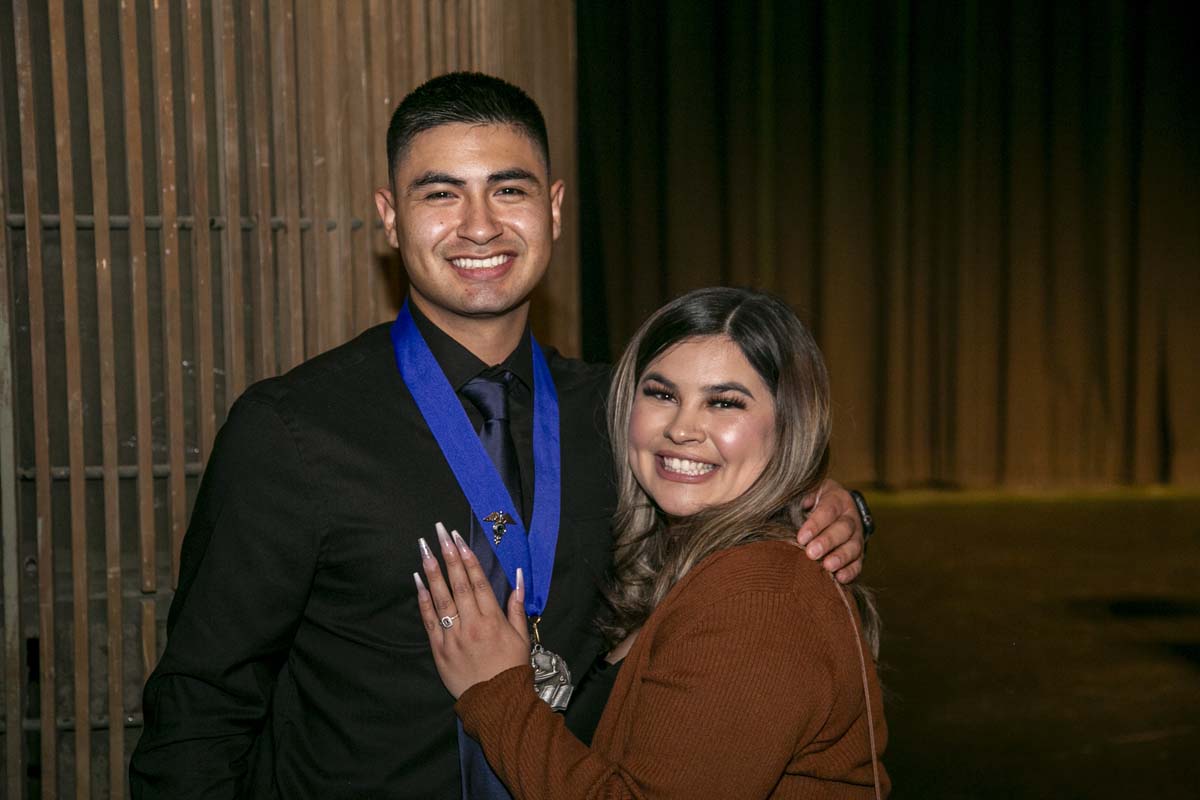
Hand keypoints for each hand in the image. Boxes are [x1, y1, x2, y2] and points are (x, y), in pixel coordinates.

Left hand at [415, 522, 530, 698]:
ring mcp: (453, 636)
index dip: (467, 557)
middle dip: (448, 555)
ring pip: (440, 597)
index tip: (458, 539)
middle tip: (439, 532)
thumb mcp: (521, 636)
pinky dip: (423, 599)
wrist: (495, 701)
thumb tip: (518, 577)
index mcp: (493, 619)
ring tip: (424, 548)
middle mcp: (472, 623)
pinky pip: (429, 619)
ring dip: (431, 570)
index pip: (477, 581)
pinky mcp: (439, 648)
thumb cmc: (511, 666)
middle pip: (458, 583)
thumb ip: (517, 606)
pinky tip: (418, 580)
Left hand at [796, 479, 865, 583]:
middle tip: (812, 553)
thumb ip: (801, 498)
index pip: (828, 510)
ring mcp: (857, 535)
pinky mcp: (859, 552)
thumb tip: (800, 504)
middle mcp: (850, 516)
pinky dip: (850, 571)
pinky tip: (840, 578)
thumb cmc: (812, 501)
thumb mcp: (807, 492)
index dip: (815, 524)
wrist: (835, 507)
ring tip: (828, 567)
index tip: (801, 538)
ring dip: (841, 557)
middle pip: (843, 529)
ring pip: (853, 546)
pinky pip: (858, 562)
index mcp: (837, 499)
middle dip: (827, 542)